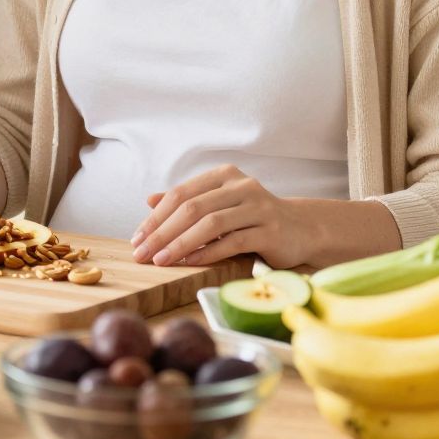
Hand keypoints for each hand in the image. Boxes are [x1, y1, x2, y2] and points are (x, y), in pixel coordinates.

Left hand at [132, 166, 306, 268]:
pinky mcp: (270, 231)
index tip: (137, 239)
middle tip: (142, 253)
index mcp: (225, 176)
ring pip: (211, 224)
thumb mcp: (219, 204)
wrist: (301, 229)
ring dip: (181, 244)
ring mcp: (258, 207)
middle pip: (192, 208)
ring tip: (161, 261)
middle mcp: (242, 186)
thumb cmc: (253, 218)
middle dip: (162, 233)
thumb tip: (150, 200)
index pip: (181, 194)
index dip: (156, 217)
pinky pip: (233, 241)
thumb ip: (188, 201)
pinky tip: (190, 262)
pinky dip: (208, 252)